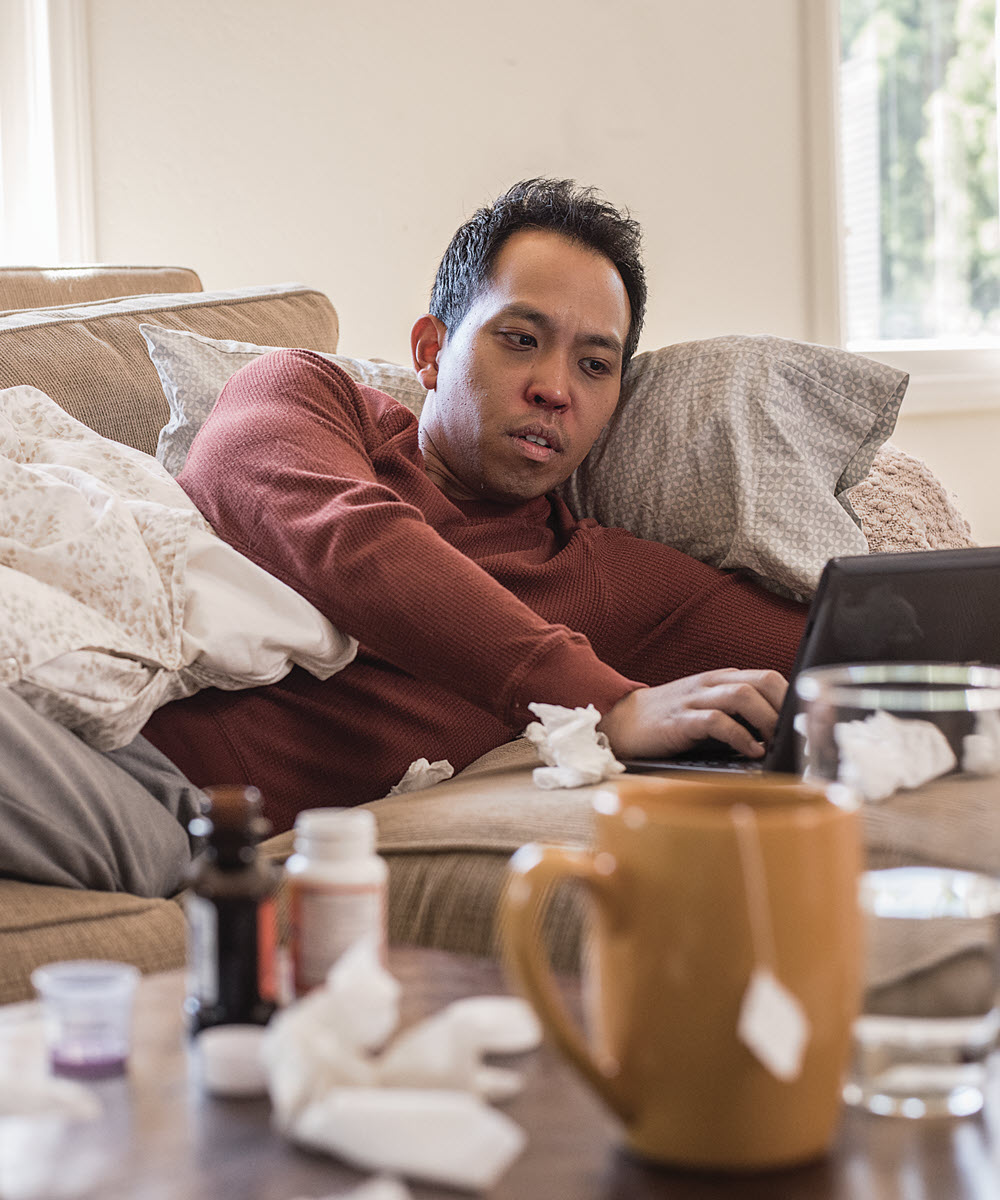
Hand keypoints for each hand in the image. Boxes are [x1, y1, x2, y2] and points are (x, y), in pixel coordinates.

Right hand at [597, 669, 787, 760]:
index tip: (803, 724)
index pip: (767, 677)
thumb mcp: (705, 707)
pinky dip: (740, 736)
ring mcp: (694, 700)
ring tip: (774, 742)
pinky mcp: (680, 721)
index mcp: (720, 679)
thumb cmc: (668, 719)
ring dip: (766, 720)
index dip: (791, 698)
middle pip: (763, 680)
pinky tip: (750, 751)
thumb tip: (776, 734)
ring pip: (743, 695)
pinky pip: (717, 721)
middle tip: (792, 734)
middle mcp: (710, 684)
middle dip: (784, 706)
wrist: (620, 721)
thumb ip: (735, 711)